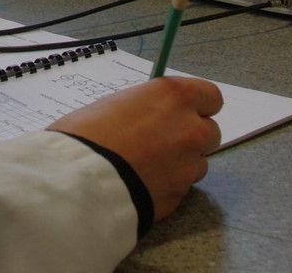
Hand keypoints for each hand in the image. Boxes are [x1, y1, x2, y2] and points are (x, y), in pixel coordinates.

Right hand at [48, 76, 221, 221]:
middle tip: (164, 141)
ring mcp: (189, 164)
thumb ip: (145, 107)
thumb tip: (150, 113)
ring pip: (198, 162)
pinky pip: (182, 187)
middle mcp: (190, 128)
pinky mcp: (181, 195)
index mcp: (175, 97)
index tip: (183, 111)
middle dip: (192, 136)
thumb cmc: (87, 134)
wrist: (79, 181)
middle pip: (210, 131)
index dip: (198, 105)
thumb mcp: (114, 104)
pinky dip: (168, 185)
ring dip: (181, 163)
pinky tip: (142, 183)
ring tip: (148, 166)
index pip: (211, 96)